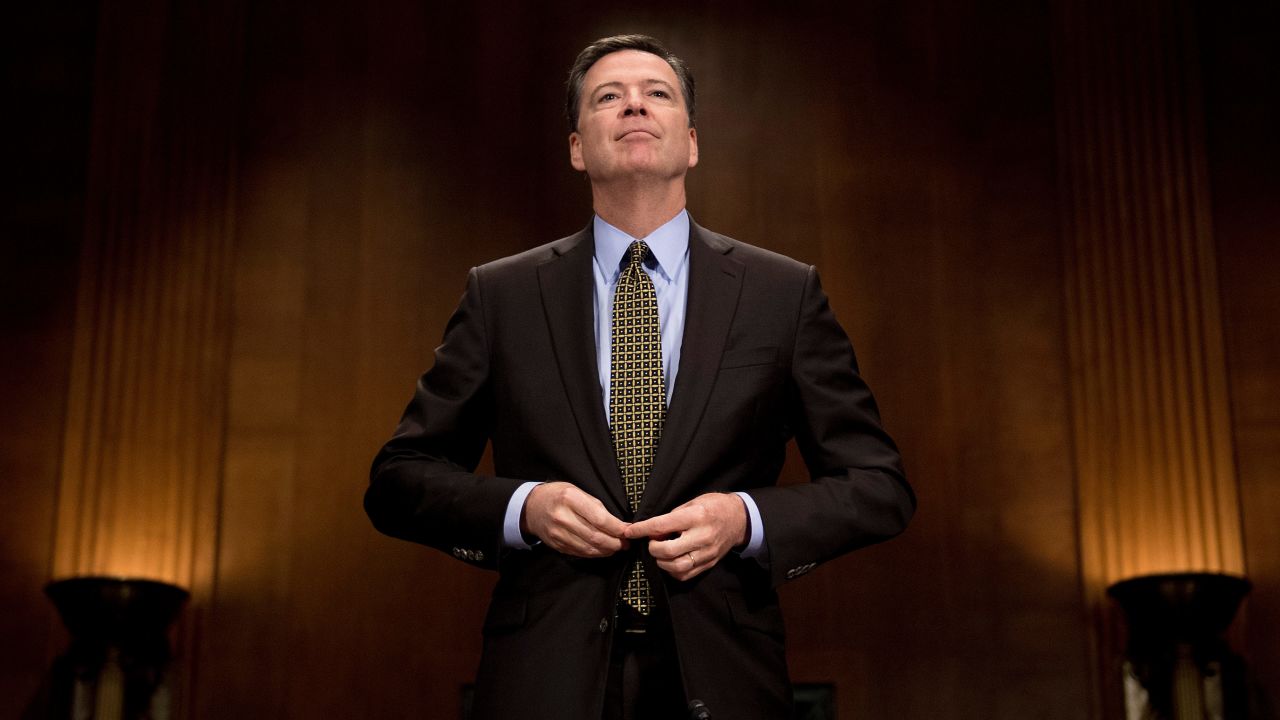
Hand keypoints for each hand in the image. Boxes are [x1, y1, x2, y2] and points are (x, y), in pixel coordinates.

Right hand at [521, 482, 629, 557]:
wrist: (531, 507)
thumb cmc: (558, 495)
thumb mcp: (577, 491)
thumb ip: (596, 507)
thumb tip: (618, 524)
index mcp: (570, 499)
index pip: (599, 519)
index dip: (617, 528)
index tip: (628, 531)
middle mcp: (562, 517)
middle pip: (595, 536)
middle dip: (614, 542)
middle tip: (625, 543)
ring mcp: (558, 533)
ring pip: (588, 548)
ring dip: (606, 550)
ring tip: (616, 547)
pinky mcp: (556, 545)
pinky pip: (579, 553)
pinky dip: (594, 553)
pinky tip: (602, 550)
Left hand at [625, 493, 747, 581]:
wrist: (739, 519)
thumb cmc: (713, 506)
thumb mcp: (693, 502)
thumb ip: (673, 516)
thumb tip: (652, 530)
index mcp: (696, 516)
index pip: (662, 525)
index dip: (642, 529)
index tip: (630, 531)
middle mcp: (702, 536)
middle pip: (668, 551)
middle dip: (652, 548)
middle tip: (652, 542)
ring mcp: (707, 553)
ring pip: (676, 567)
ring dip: (661, 561)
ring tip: (660, 551)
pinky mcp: (709, 564)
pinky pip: (685, 574)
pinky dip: (672, 570)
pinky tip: (670, 561)